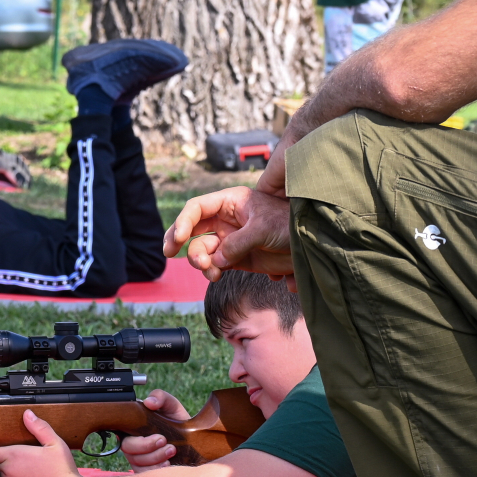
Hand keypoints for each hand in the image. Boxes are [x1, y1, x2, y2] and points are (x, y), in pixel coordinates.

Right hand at [123, 390, 192, 468]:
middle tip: (164, 441)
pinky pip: (143, 473)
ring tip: (172, 450)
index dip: (136, 435)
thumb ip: (161, 397)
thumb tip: (149, 402)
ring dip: (155, 457)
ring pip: (136, 462)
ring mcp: (137, 457)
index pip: (122, 430)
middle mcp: (132, 441)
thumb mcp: (171, 405)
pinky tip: (167, 464)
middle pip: (127, 448)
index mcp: (134, 425)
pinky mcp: (144, 469)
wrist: (192, 440)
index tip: (158, 435)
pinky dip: (155, 469)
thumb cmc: (177, 421)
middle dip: (147, 446)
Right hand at [163, 185, 294, 281]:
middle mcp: (226, 219)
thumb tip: (216, 260)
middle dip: (179, 240)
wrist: (308, 243)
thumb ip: (237, 243)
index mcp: (230, 202)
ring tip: (210, 270)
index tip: (177, 239)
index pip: (197, 208)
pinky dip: (210, 271)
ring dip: (200, 260)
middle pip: (192, 228)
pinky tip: (215, 274)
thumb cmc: (288, 224)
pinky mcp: (236, 259)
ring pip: (202, 250)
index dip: (183, 221)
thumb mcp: (263, 228)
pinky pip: (214, 265)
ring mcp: (230, 240)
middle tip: (169, 252)